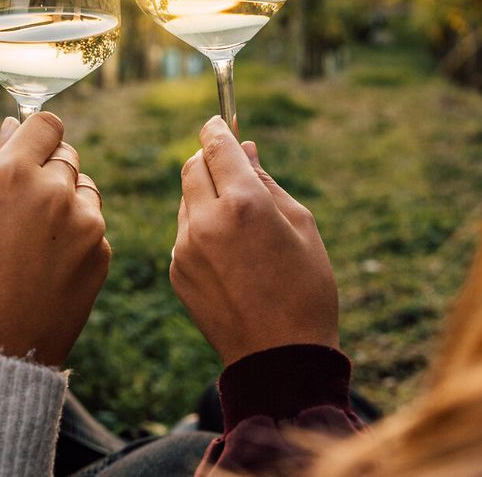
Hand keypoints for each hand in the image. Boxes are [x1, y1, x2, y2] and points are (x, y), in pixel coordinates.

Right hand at [0, 112, 109, 366]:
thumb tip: (14, 125)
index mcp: (11, 174)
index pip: (47, 124)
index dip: (39, 136)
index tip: (32, 151)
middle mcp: (52, 189)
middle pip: (68, 154)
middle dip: (51, 171)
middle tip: (26, 210)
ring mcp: (84, 221)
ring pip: (85, 189)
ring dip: (68, 203)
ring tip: (36, 244)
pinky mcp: (102, 251)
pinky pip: (94, 227)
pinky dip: (79, 238)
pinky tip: (51, 268)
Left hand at [170, 116, 338, 366]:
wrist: (280, 359)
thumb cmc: (305, 289)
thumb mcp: (301, 226)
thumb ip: (266, 181)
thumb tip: (244, 148)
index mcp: (243, 203)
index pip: (215, 145)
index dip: (216, 128)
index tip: (218, 122)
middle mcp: (206, 220)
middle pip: (191, 166)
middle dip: (207, 158)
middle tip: (227, 164)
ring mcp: (185, 247)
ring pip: (185, 200)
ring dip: (204, 196)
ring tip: (239, 222)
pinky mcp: (175, 270)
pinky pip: (183, 232)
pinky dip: (199, 228)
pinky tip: (228, 254)